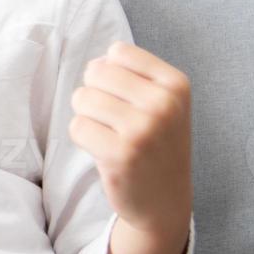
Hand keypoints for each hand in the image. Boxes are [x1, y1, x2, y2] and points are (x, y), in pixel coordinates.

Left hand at [68, 40, 192, 241]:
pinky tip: (104, 150)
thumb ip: (130, 74)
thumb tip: (95, 63)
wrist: (165, 201)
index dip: (111, 72)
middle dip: (94, 92)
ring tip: (108, 134)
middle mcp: (163, 104)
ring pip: (82, 98)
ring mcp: (142, 130)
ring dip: (86, 116)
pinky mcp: (119, 155)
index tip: (126, 97)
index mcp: (176, 84)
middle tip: (112, 118)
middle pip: (96, 72)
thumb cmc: (156, 144)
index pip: (118, 51)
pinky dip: (83, 138)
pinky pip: (77, 127)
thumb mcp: (162, 102)